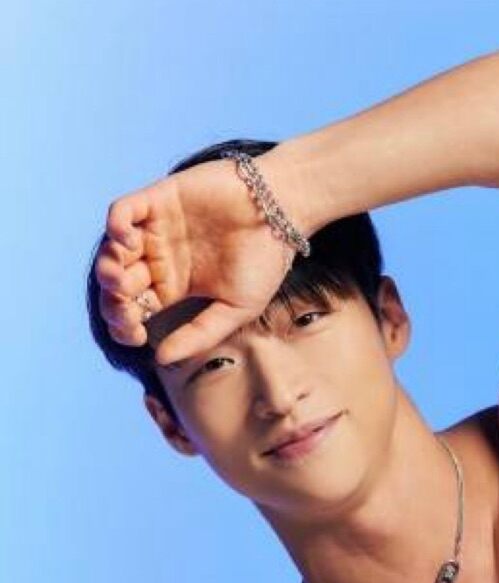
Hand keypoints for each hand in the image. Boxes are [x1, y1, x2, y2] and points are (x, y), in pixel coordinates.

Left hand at [95, 154, 299, 365]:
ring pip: (112, 249)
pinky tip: (128, 243)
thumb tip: (160, 359)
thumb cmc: (265, 263)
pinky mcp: (159, 199)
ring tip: (120, 280)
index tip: (136, 336)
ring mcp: (156, 228)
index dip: (126, 324)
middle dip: (112, 300)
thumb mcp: (235, 311)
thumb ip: (198, 335)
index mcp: (174, 287)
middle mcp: (160, 258)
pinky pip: (122, 211)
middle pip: (118, 282)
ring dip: (107, 267)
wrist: (282, 215)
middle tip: (124, 309)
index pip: (135, 308)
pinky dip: (115, 227)